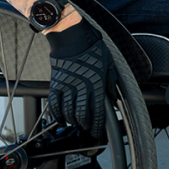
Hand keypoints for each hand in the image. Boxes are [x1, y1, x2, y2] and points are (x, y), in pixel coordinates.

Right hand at [46, 21, 110, 139]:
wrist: (71, 37)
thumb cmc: (92, 48)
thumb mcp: (108, 63)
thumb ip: (111, 81)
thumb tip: (114, 97)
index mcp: (96, 83)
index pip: (98, 111)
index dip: (98, 125)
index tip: (98, 131)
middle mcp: (81, 87)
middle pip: (82, 115)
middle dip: (85, 125)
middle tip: (87, 128)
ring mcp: (67, 86)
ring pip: (67, 112)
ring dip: (72, 121)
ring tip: (76, 123)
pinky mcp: (56, 84)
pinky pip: (54, 104)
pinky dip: (56, 115)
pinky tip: (60, 119)